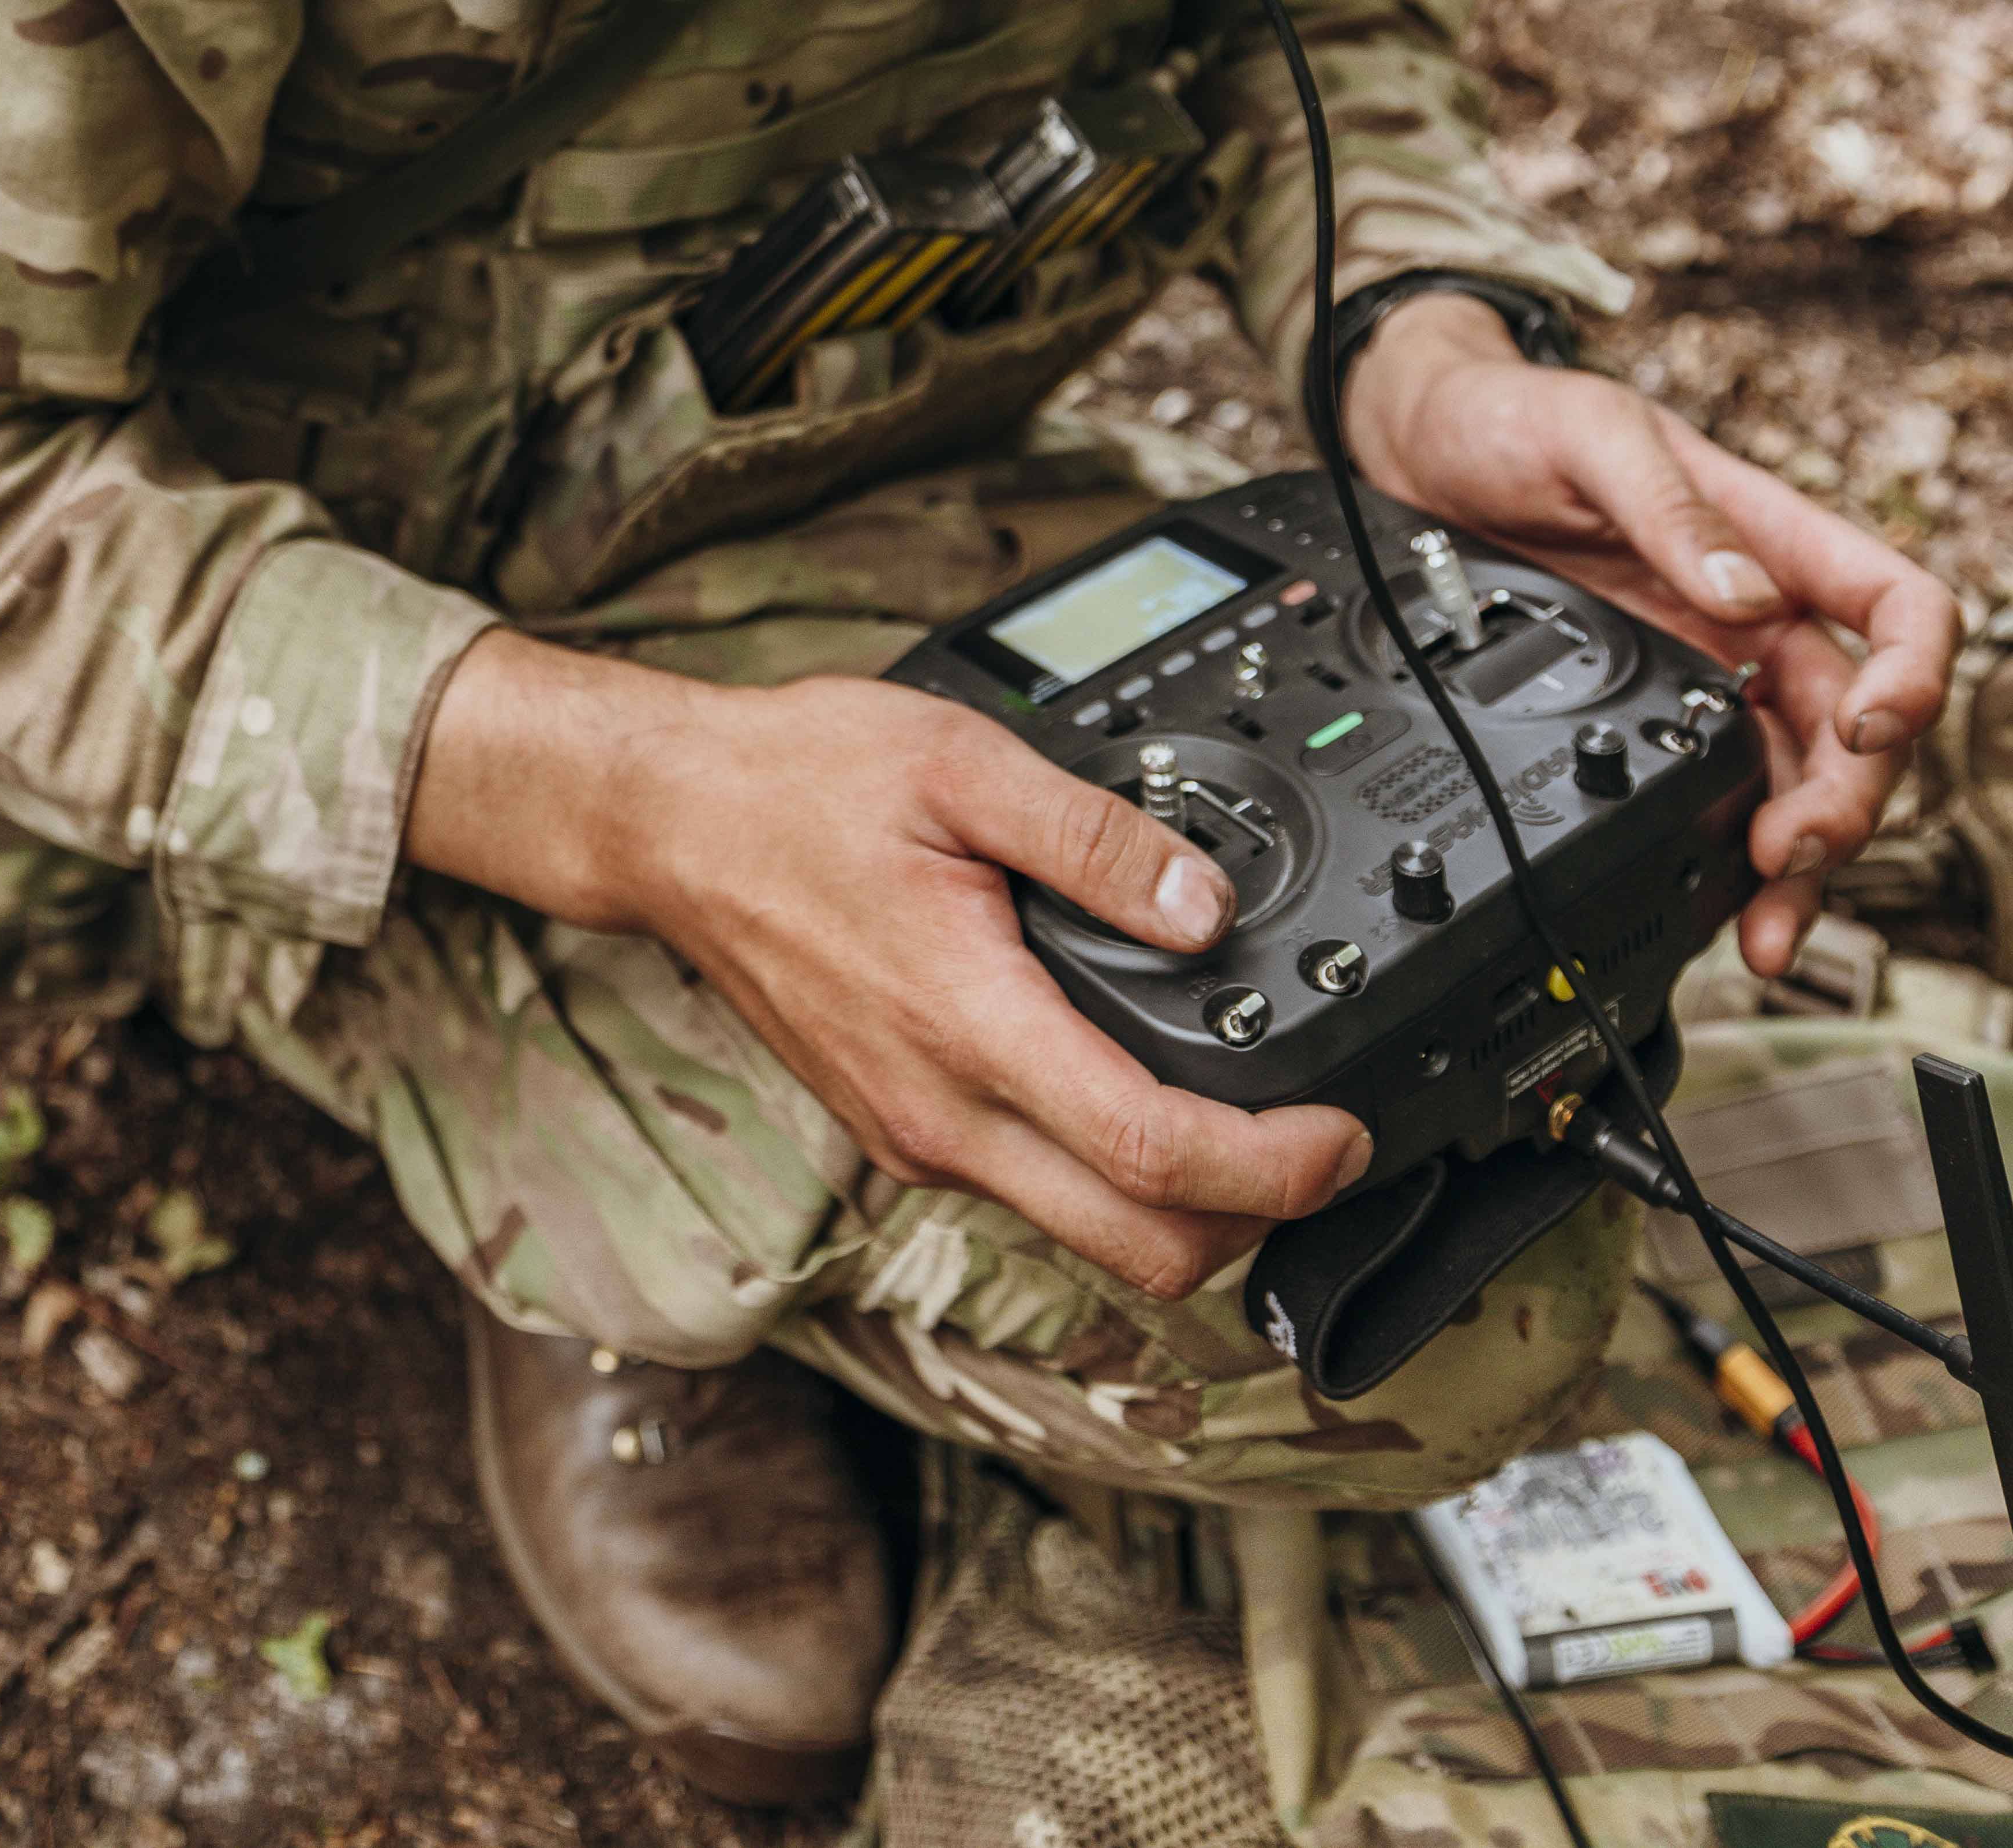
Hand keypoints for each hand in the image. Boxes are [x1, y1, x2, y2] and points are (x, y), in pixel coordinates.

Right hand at [405, 631, 1371, 1297]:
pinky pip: (1032, 1191)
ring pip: (1087, 1233)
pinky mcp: (901, 1128)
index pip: (1150, 1154)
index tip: (1342, 1138)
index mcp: (966, 1025)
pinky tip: (1137, 1091)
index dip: (1272, 1168)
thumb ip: (1095, 837)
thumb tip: (1205, 904)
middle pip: (1137, 1249)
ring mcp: (917, 1134)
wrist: (670, 825)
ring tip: (1247, 1114)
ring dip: (1182, 1204)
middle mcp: (942, 1112)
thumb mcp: (962, 763)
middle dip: (1254, 1222)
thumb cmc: (796, 784)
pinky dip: (1111, 1175)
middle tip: (1319, 1147)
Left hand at [1343, 293, 1960, 981]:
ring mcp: (1706, 672)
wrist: (1418, 449)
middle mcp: (1753, 616)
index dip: (1912, 674)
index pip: (1898, 607)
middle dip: (1842, 804)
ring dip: (1797, 860)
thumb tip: (1741, 594)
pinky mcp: (1649, 712)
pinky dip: (1727, 856)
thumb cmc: (1511, 418)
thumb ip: (1667, 508)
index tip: (1869, 728)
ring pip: (1793, 781)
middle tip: (1785, 856)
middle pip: (1855, 727)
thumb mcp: (1587, 435)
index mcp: (1769, 539)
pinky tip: (1718, 905)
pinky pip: (1717, 793)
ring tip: (1763, 927)